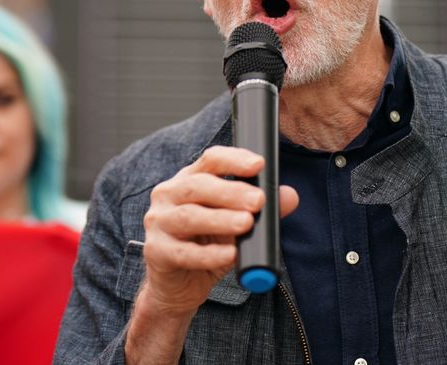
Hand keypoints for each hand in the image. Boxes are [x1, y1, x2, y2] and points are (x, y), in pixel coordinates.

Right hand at [138, 145, 299, 316]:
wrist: (177, 287)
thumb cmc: (206, 247)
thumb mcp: (235, 226)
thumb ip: (260, 209)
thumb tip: (290, 196)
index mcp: (188, 180)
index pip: (210, 160)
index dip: (234, 159)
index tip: (259, 164)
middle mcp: (168, 196)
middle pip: (198, 186)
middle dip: (231, 191)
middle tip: (258, 201)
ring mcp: (159, 223)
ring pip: (189, 216)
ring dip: (220, 220)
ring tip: (246, 223)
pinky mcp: (156, 252)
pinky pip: (184, 252)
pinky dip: (210, 254)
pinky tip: (230, 255)